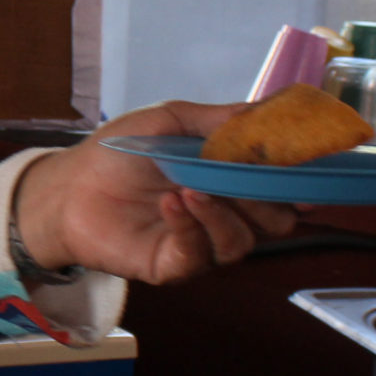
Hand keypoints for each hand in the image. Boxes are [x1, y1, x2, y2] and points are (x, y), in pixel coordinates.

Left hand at [13, 102, 296, 285]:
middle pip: (275, 222)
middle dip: (267, 200)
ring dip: (223, 213)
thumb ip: (220, 120)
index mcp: (229, 178)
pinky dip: (190, 226)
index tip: (308, 169)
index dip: (299, 180)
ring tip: (191, 188)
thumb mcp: (170, 119)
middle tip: (246, 178)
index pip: (281, 187)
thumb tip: (269, 109)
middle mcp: (223, 214)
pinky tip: (171, 203)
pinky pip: (199, 255)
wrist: (68, 186)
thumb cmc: (118, 153)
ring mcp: (200, 243)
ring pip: (241, 242)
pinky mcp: (173, 266)